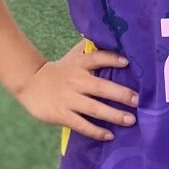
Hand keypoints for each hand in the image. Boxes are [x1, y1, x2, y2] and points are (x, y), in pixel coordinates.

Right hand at [16, 39, 139, 141]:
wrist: (30, 83)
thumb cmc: (58, 71)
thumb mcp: (72, 57)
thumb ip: (89, 48)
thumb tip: (107, 34)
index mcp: (79, 64)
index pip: (97, 58)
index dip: (112, 59)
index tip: (127, 62)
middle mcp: (76, 80)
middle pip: (101, 87)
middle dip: (121, 94)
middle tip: (138, 100)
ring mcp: (69, 99)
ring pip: (94, 108)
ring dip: (114, 115)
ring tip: (130, 120)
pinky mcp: (61, 115)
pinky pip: (81, 125)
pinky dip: (96, 131)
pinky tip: (109, 135)